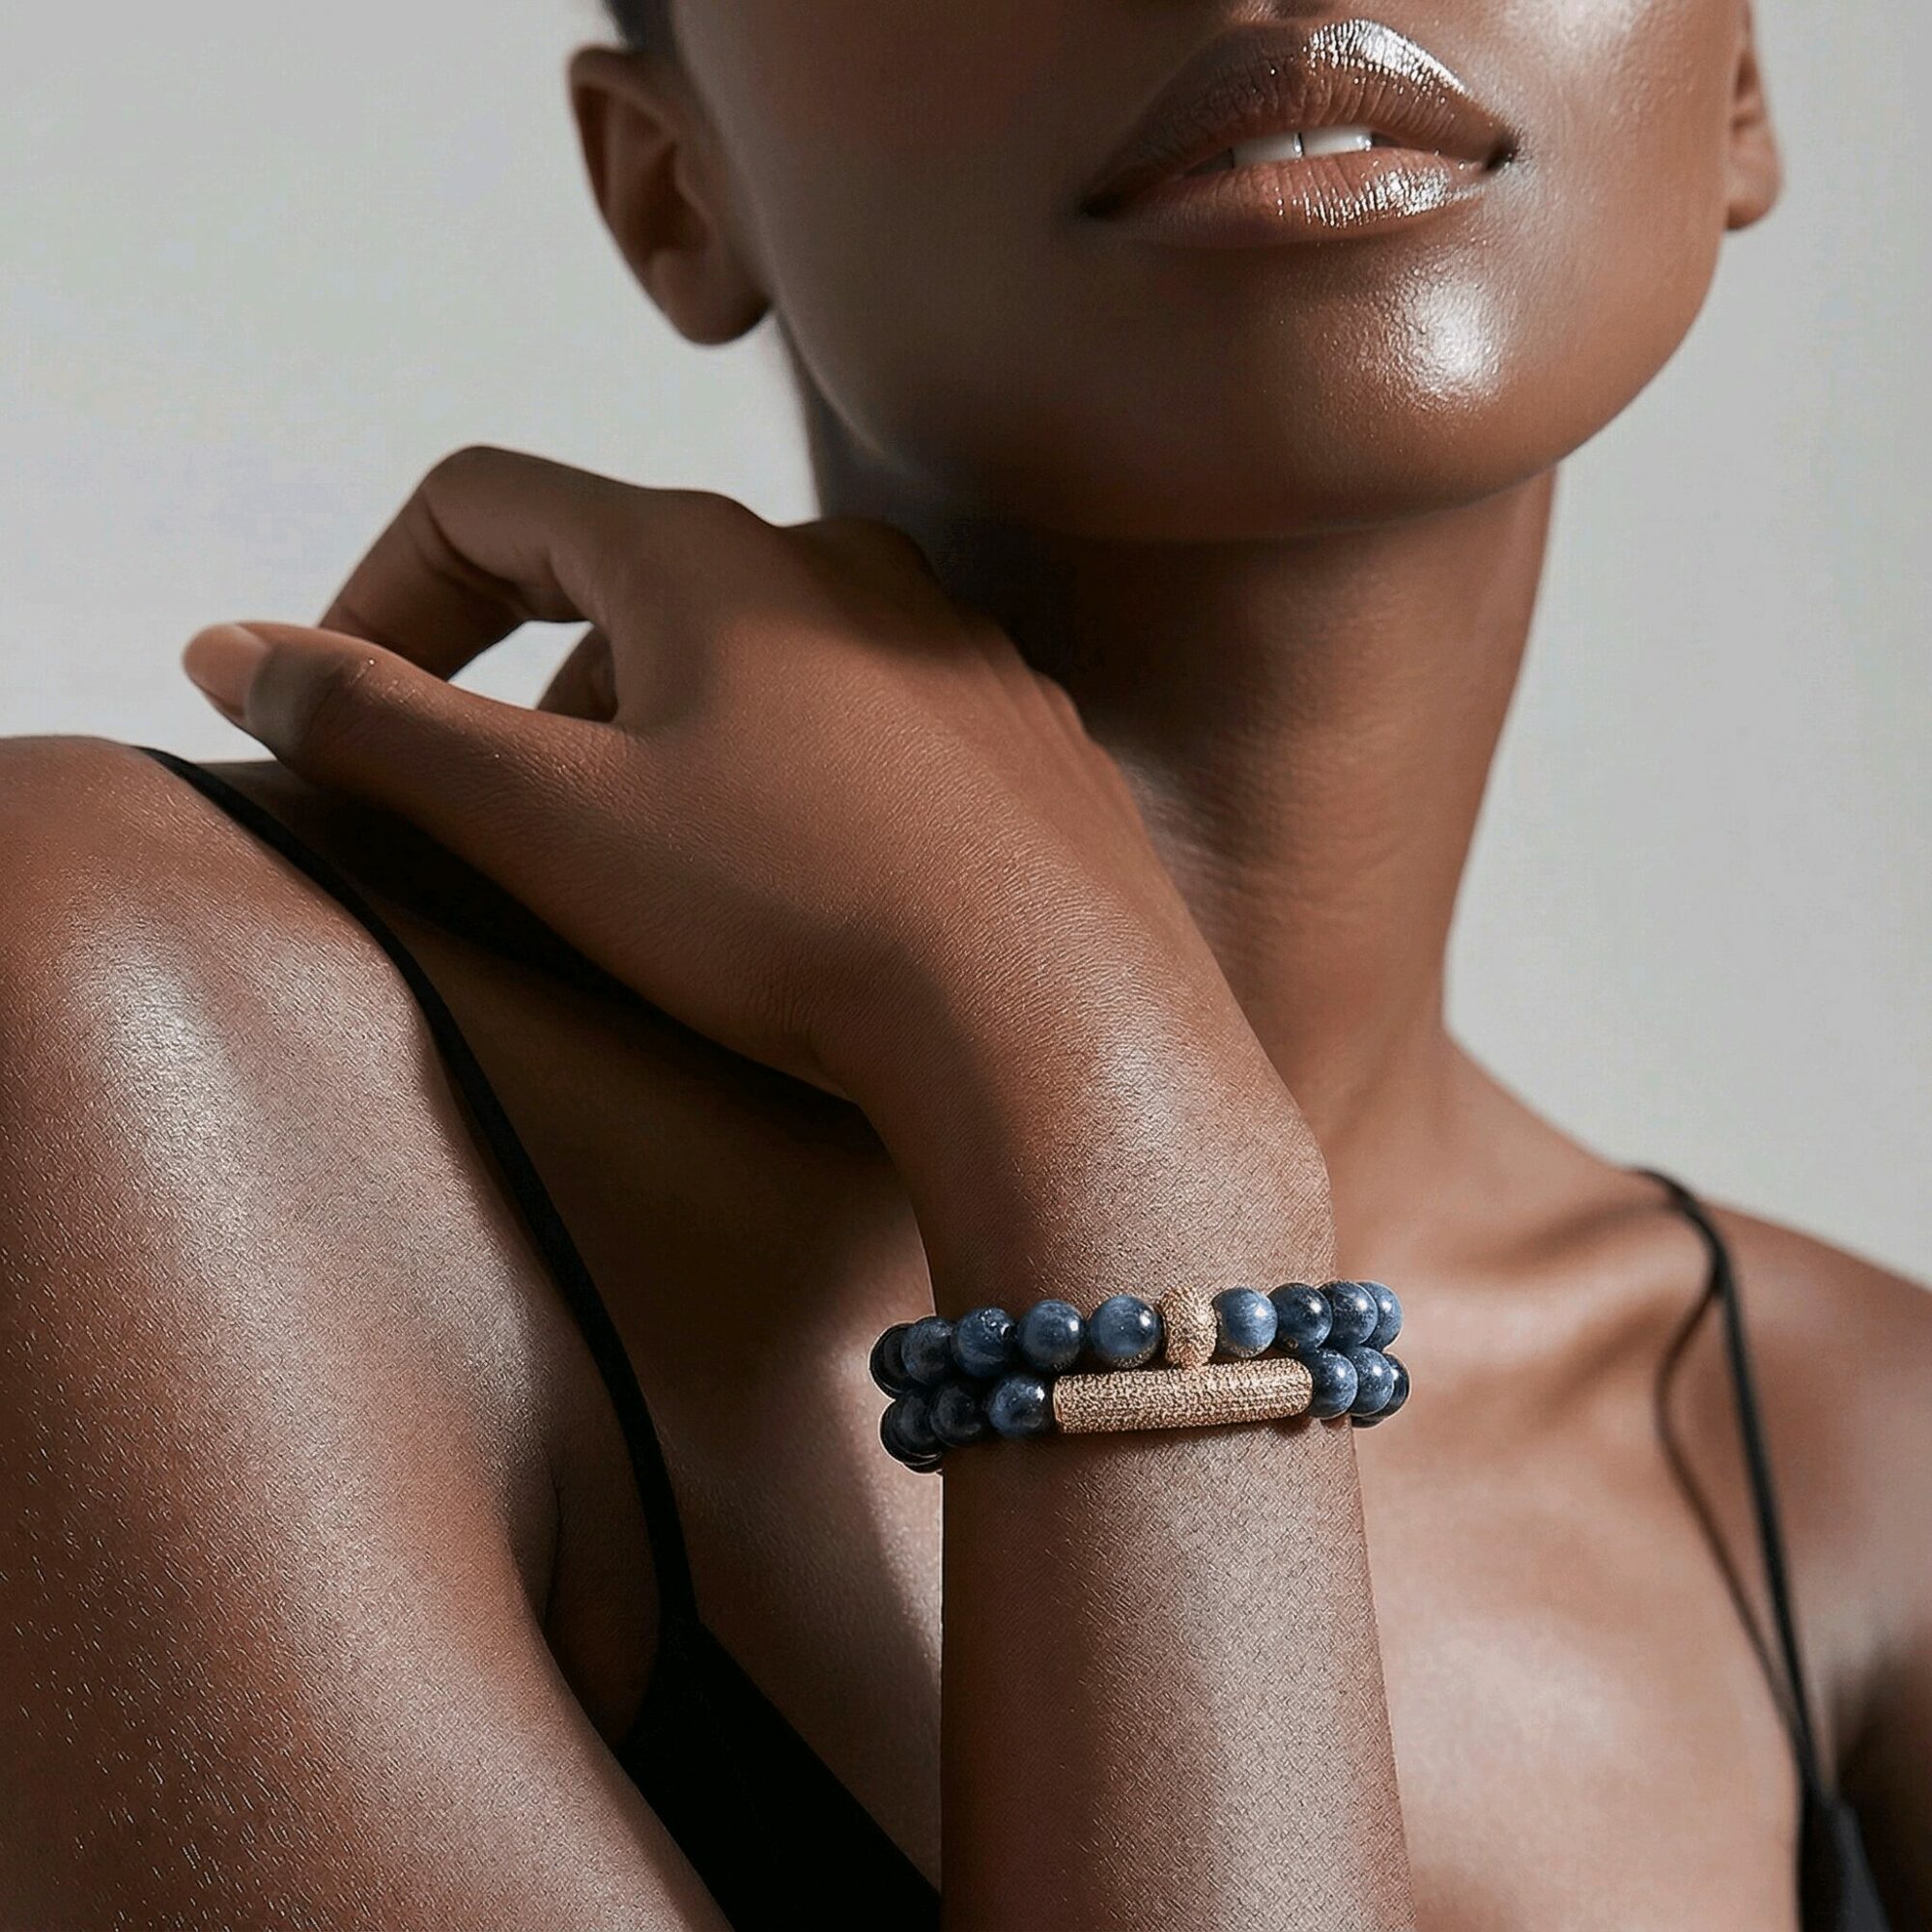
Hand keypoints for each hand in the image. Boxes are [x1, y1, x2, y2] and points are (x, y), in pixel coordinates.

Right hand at [182, 447, 1235, 1108]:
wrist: (1051, 1023)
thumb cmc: (795, 914)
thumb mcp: (552, 824)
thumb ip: (381, 729)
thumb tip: (235, 653)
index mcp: (705, 554)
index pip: (486, 502)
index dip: (384, 591)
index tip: (348, 703)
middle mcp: (840, 564)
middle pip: (628, 576)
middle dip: (533, 681)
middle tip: (510, 815)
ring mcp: (950, 647)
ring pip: (758, 652)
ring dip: (668, 729)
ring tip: (660, 865)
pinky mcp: (1023, 736)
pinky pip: (871, 723)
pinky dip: (795, 773)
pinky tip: (807, 882)